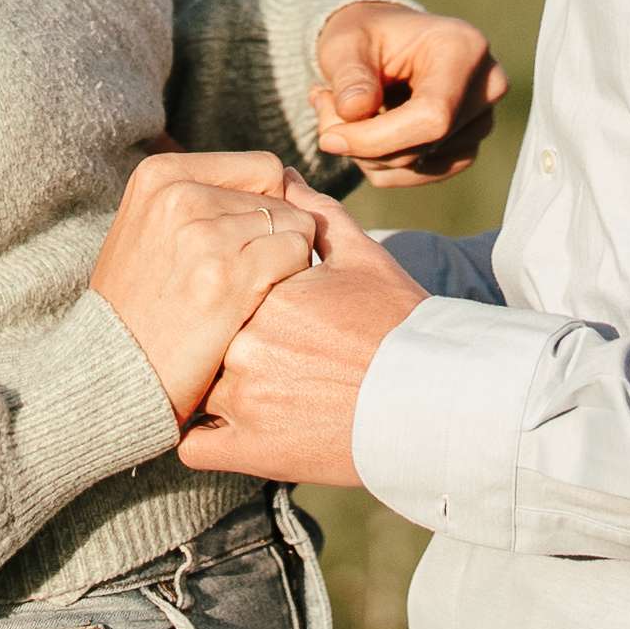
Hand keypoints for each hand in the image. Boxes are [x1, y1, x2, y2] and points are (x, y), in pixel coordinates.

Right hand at [84, 151, 327, 415]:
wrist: (111, 372)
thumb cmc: (141, 307)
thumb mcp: (152, 231)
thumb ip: (207, 198)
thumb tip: (289, 177)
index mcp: (161, 174)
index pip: (263, 168)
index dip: (271, 207)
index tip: (245, 246)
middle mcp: (181, 194)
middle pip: (282, 199)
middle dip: (276, 238)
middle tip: (241, 280)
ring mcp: (204, 234)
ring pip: (296, 226)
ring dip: (284, 264)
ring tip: (242, 296)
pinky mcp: (228, 275)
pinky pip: (296, 256)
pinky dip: (290, 284)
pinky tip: (254, 308)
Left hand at [181, 196, 430, 491]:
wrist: (436, 399)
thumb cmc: (401, 324)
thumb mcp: (361, 256)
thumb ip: (314, 214)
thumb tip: (283, 178)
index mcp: (265, 291)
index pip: (218, 287)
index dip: (231, 302)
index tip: (248, 314)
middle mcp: (244, 342)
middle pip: (202, 337)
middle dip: (216, 344)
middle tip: (248, 358)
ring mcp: (242, 400)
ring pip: (193, 389)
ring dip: (211, 391)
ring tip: (246, 395)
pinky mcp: (248, 450)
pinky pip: (193, 447)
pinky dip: (204, 440)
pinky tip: (228, 431)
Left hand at [312, 0, 506, 181]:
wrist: (383, 43)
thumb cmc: (365, 36)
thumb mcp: (345, 43)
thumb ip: (350, 76)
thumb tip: (354, 111)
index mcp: (464, 48)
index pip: (432, 116)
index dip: (377, 138)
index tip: (329, 138)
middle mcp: (486, 86)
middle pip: (423, 145)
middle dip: (363, 143)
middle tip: (324, 107)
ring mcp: (481, 120)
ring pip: (418, 166)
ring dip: (368, 154)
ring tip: (345, 112)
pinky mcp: (467, 147)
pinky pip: (418, 176)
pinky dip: (382, 164)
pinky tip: (366, 131)